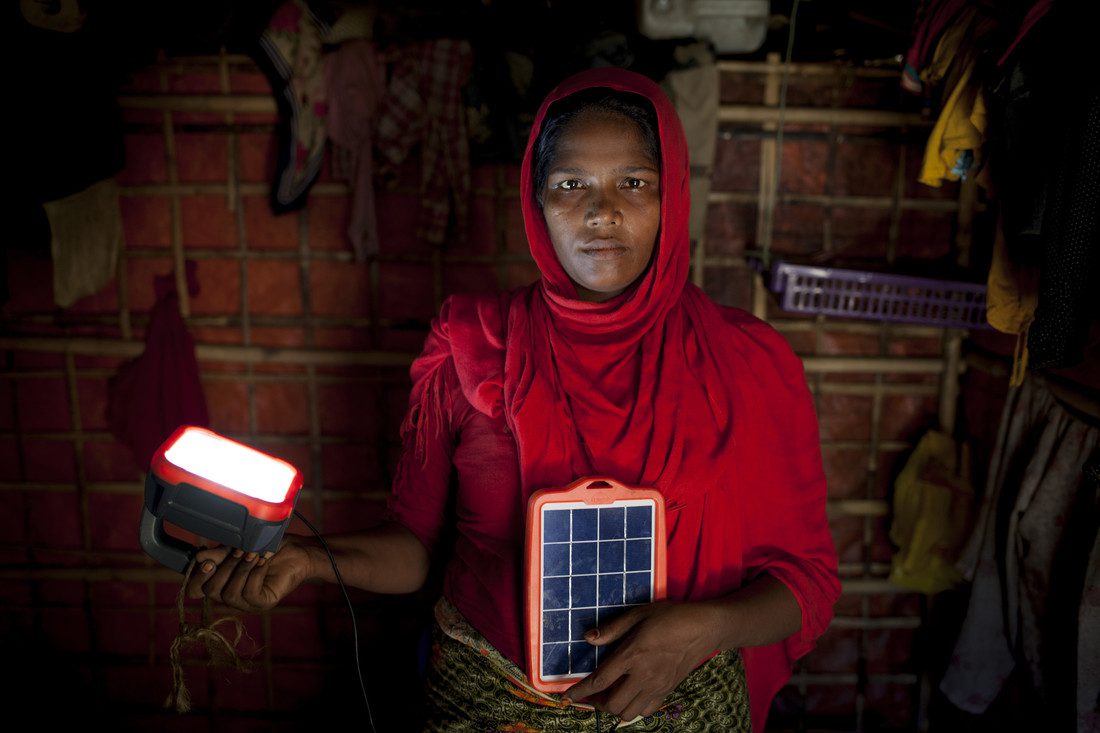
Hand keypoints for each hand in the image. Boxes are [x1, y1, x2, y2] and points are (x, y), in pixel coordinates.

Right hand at [185, 535, 318, 612]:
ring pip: (230, 594)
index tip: (206, 562)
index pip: (196, 590)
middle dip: (224, 568)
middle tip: (239, 551)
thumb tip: (198, 557)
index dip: (196, 579)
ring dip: (241, 570)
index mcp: (221, 582)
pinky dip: (255, 575)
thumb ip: (218, 553)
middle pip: (211, 591)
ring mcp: (247, 602)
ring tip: (253, 554)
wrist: (296, 550)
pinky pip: (250, 593)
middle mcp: (231, 595)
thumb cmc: (267, 548)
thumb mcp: (238, 547)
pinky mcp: (262, 603)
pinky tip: (263, 562)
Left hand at [563, 601, 719, 720]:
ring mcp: (657, 686)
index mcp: (632, 654)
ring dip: (614, 707)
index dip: (579, 692)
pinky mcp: (668, 690)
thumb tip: (588, 638)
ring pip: (628, 713)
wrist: (705, 628)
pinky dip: (633, 709)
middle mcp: (643, 675)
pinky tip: (631, 694)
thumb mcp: (639, 614)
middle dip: (596, 703)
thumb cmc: (671, 617)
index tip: (566, 697)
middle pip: (612, 704)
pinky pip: (645, 711)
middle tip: (591, 692)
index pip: (599, 681)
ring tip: (609, 695)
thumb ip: (612, 629)